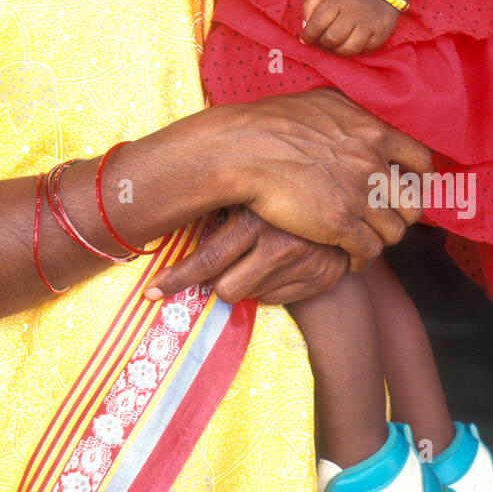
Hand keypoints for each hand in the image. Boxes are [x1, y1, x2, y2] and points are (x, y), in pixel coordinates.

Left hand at [145, 206, 348, 304]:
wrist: (340, 202)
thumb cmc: (277, 192)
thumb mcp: (248, 191)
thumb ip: (218, 203)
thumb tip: (163, 211)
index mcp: (256, 217)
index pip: (207, 259)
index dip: (175, 279)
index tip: (152, 292)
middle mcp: (280, 241)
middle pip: (225, 289)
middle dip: (214, 284)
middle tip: (211, 271)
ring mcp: (303, 263)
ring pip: (247, 296)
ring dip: (242, 282)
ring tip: (252, 257)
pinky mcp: (320, 279)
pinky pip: (272, 300)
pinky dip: (267, 287)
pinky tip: (276, 264)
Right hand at [220, 88, 430, 270]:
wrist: (242, 149)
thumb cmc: (271, 123)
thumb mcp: (322, 103)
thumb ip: (353, 116)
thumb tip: (365, 122)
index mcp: (372, 131)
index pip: (421, 161)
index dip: (417, 179)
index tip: (406, 188)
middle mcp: (372, 162)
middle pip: (412, 203)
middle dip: (400, 215)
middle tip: (384, 220)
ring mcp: (358, 194)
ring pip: (394, 231)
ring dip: (380, 239)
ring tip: (363, 240)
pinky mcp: (339, 224)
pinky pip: (369, 251)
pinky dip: (361, 259)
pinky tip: (348, 256)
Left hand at [301, 0, 400, 54]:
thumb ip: (310, 4)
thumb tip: (306, 27)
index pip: (316, 24)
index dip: (308, 35)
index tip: (305, 39)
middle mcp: (354, 12)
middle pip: (331, 39)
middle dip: (323, 42)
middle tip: (323, 38)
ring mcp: (370, 23)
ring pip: (348, 49)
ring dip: (338, 49)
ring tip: (337, 41)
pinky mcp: (382, 32)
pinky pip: (365, 50)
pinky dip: (356, 48)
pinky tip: (353, 39)